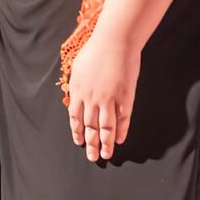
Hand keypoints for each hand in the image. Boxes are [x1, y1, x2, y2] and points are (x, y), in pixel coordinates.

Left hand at [66, 24, 140, 161]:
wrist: (114, 42)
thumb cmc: (96, 51)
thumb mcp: (79, 68)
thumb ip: (77, 84)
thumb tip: (75, 95)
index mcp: (78, 91)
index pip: (75, 117)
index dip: (77, 131)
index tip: (79, 141)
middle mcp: (91, 99)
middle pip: (90, 126)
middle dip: (91, 143)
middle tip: (93, 157)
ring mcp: (108, 99)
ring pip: (106, 127)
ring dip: (105, 143)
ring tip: (106, 155)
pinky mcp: (124, 98)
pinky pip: (122, 119)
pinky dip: (121, 131)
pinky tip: (119, 140)